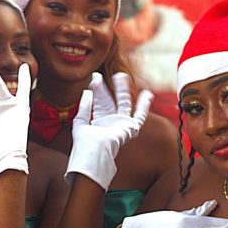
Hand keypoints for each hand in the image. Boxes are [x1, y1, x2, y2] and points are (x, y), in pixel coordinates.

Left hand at [67, 72, 152, 189]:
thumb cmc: (85, 143)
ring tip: (121, 76)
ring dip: (122, 90)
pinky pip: (140, 116)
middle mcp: (110, 123)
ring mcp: (121, 125)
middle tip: (101, 75)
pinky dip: (144, 106)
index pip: (99, 103)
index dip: (97, 90)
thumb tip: (87, 92)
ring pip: (124, 104)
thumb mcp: (80, 122)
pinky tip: (147, 94)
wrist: (94, 153)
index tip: (94, 78)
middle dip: (105, 89)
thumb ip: (84, 107)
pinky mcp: (130, 129)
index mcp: (99, 123)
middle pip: (109, 101)